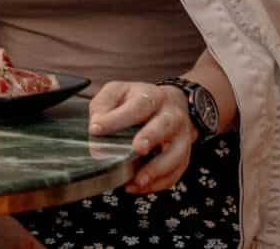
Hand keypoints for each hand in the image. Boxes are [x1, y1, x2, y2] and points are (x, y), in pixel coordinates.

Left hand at [87, 80, 193, 195]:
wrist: (170, 105)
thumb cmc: (138, 101)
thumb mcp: (117, 93)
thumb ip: (104, 105)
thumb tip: (96, 127)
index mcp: (152, 97)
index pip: (137, 106)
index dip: (117, 118)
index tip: (96, 129)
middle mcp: (171, 115)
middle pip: (165, 125)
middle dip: (151, 137)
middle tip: (137, 149)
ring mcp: (181, 137)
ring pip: (176, 154)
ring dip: (157, 169)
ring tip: (137, 180)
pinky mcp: (183, 157)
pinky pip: (175, 173)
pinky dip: (159, 183)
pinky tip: (139, 186)